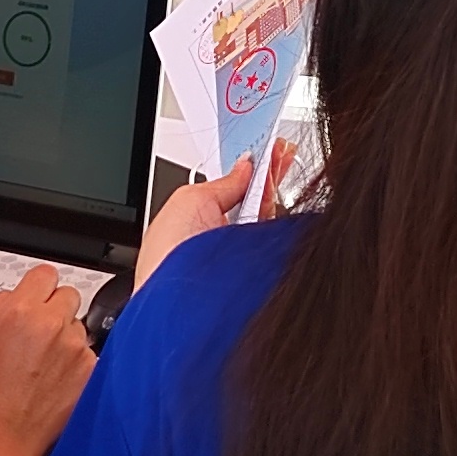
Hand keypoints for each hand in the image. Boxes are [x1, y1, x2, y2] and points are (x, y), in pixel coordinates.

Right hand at [0, 267, 95, 455]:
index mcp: (19, 311)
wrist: (1, 436)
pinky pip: (90, 353)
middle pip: (69, 296)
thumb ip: (3, 308)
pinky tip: (59, 381)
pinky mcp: (90, 368)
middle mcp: (50, 324)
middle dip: (58, 311)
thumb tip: (19, 295)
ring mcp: (74, 347)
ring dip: (69, 340)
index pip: (46, 274)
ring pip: (81, 327)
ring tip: (47, 367)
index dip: (42, 288)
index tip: (42, 299)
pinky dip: (79, 365)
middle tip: (44, 335)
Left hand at [138, 142, 286, 286]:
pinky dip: (286, 221)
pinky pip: (279, 242)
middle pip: (255, 203)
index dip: (251, 171)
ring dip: (278, 192)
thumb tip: (246, 165)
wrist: (181, 303)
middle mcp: (223, 244)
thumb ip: (224, 182)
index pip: (233, 192)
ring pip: (271, 222)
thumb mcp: (191, 200)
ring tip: (284, 162)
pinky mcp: (264, 276)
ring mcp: (245, 260)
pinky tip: (288, 196)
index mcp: (198, 226)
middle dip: (269, 176)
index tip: (267, 151)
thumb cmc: (168, 262)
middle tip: (283, 151)